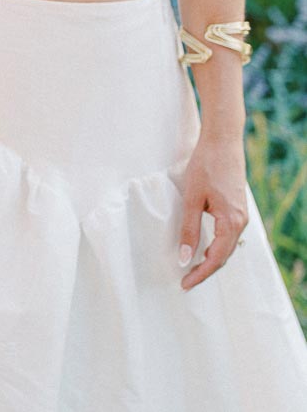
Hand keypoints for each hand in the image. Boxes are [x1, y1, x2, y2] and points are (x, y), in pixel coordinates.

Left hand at [178, 134, 247, 290]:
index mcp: (230, 222)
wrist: (223, 140)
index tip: (184, 284)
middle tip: (185, 281)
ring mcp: (240, 215)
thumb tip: (185, 258)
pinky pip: (228, 235)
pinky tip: (203, 247)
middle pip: (223, 256)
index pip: (216, 259)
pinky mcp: (237, 208)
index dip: (200, 274)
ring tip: (192, 268)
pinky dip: (216, 246)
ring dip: (211, 260)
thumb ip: (189, 229)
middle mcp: (240, 222)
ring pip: (227, 247)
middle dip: (205, 271)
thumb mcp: (192, 197)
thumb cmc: (206, 165)